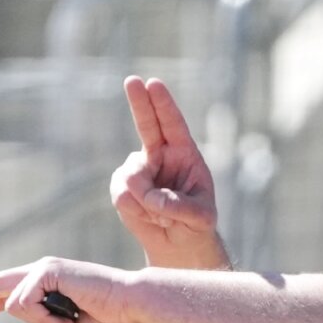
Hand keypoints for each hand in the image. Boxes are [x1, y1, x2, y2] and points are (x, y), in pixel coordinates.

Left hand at [0, 256, 137, 322]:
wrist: (133, 308)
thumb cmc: (111, 321)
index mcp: (44, 285)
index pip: (0, 294)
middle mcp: (40, 272)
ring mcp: (42, 268)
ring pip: (11, 303)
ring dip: (39, 322)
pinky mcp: (47, 270)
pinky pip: (23, 302)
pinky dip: (43, 318)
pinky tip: (66, 319)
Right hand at [112, 77, 224, 267]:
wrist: (178, 243)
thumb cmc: (196, 223)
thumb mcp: (201, 217)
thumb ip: (181, 207)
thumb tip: (153, 200)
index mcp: (184, 154)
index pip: (173, 125)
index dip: (163, 105)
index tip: (154, 84)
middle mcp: (159, 155)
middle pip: (146, 125)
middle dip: (139, 103)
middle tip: (132, 80)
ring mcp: (138, 170)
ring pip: (132, 178)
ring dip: (148, 203)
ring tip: (164, 216)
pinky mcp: (122, 187)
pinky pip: (123, 196)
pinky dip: (137, 212)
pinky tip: (149, 218)